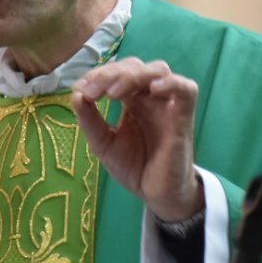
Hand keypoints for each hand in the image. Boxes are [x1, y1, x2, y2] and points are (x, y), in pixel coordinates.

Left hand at [71, 58, 203, 221]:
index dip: (98, 74)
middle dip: (110, 73)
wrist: (156, 196)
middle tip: (92, 91)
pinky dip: (172, 83)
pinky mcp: (184, 117)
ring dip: (133, 76)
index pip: (117, 72)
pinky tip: (153, 88)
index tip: (81, 89)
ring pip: (158, 70)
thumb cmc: (134, 167)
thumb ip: (89, 120)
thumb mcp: (103, 143)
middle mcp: (150, 97)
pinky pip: (186, 90)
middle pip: (135, 66)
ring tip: (112, 93)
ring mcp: (168, 104)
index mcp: (131, 100)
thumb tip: (75, 94)